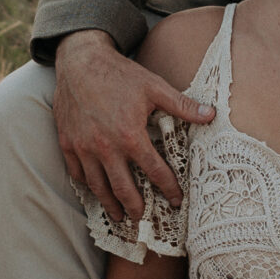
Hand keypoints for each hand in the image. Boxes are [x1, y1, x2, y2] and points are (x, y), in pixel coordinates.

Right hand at [54, 30, 213, 222]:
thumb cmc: (119, 73)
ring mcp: (83, 148)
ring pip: (98, 187)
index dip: (168, 189)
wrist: (79, 61)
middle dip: (136, 208)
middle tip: (143, 218)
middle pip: (123, 189)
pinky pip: (77, 173)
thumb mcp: (154, 86)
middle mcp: (105, 147)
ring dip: (110, 205)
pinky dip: (88, 185)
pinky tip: (96, 190)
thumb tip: (212, 115)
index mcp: (130, 136)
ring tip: (119, 216)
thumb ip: (183, 105)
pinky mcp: (67, 143)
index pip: (154, 171)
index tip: (176, 200)